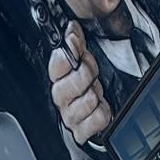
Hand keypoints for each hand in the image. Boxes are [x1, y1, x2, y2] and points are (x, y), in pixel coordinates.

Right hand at [48, 23, 110, 145]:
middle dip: (88, 73)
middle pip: (73, 81)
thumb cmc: (88, 87)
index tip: (76, 42)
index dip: (69, 51)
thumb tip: (72, 27)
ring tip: (97, 92)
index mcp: (58, 78)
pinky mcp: (81, 133)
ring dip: (97, 94)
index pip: (57, 63)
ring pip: (88, 99)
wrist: (101, 116)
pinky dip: (103, 112)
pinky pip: (97, 118)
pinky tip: (101, 108)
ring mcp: (70, 116)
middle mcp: (61, 98)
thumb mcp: (84, 60)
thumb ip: (77, 43)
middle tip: (93, 72)